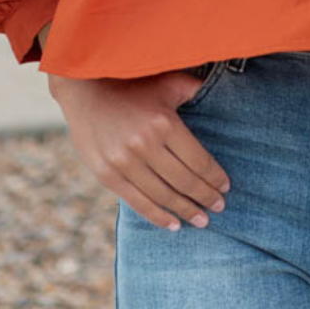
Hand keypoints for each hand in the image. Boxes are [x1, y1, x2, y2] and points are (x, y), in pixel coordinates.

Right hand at [47, 68, 230, 228]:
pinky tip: (173, 225)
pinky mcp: (106, 174)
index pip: (198, 160)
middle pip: (184, 181)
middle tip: (219, 207)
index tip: (225, 187)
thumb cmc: (132, 87)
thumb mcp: (165, 83)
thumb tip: (215, 91)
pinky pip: (137, 202)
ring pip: (163, 195)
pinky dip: (157, 216)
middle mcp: (144, 144)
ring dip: (185, 211)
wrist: (84, 90)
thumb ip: (192, 89)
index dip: (214, 177)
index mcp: (163, 123)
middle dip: (205, 197)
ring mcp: (123, 162)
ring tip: (201, 221)